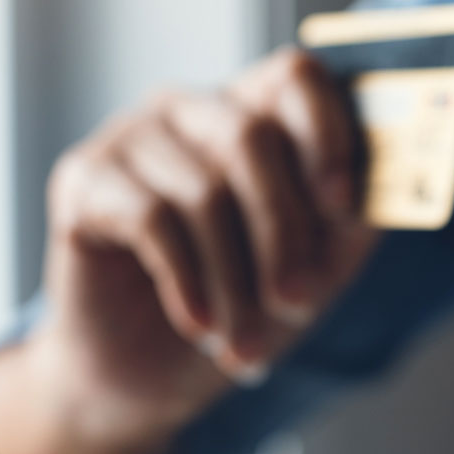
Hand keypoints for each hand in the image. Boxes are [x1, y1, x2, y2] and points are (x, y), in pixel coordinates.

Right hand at [0, 50, 377, 453]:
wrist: (146, 377)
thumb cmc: (237, 309)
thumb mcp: (315, 268)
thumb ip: (348, 222)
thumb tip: (370, 191)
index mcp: (252, 113)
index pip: (294, 75)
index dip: (325, 131)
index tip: (342, 204)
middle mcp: (190, 110)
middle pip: (251, 136)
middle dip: (283, 232)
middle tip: (296, 303)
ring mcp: (131, 137)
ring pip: (204, 189)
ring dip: (234, 280)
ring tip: (241, 337)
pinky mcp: (83, 179)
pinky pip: (150, 217)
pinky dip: (186, 281)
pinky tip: (196, 322)